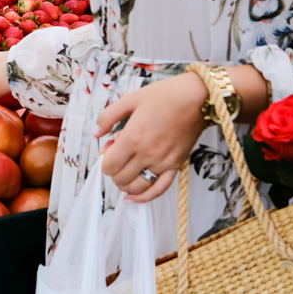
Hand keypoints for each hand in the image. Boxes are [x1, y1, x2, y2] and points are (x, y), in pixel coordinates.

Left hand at [95, 72, 208, 202]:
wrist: (197, 98)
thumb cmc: (164, 95)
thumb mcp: (131, 99)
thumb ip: (108, 117)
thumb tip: (96, 134)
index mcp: (133, 137)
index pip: (109, 165)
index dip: (104, 160)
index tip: (109, 150)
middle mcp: (147, 154)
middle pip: (120, 178)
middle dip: (113, 171)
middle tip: (118, 158)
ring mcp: (162, 163)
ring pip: (137, 187)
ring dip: (125, 184)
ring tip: (125, 173)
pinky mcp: (176, 166)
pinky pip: (159, 189)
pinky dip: (144, 197)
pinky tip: (134, 198)